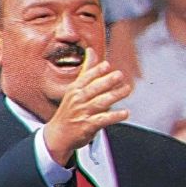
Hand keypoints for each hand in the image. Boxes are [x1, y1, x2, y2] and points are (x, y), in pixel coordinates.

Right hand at [42, 48, 131, 165]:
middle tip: (119, 75)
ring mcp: (82, 113)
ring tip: (127, 90)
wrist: (58, 135)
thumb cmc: (70, 109)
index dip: (96, 71)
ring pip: (100, 102)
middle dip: (107, 81)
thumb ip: (87, 71)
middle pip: (93, 89)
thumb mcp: (75, 89)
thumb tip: (91, 51)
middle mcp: (78, 100)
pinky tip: (125, 113)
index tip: (107, 65)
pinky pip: (103, 120)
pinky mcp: (88, 126)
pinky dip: (114, 116)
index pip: (85, 78)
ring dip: (114, 96)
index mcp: (75, 89)